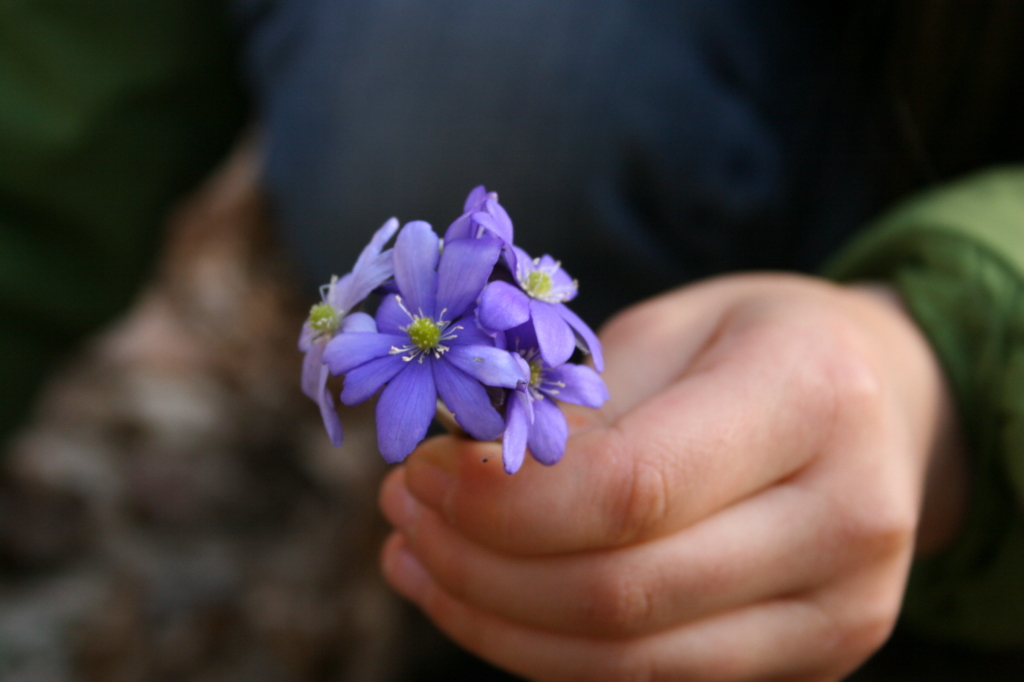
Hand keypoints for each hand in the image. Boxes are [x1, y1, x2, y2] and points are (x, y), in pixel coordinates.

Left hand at [378, 273, 966, 680]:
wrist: (887, 402)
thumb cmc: (764, 342)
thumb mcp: (672, 327)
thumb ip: (579, 406)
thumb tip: (456, 475)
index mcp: (811, 398)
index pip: (633, 489)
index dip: (505, 502)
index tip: (424, 472)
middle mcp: (844, 519)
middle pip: (621, 594)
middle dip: (480, 564)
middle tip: (403, 510)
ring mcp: (839, 610)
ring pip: (628, 661)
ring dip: (495, 620)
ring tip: (417, 557)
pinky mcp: (814, 659)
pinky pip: (650, 681)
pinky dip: (546, 650)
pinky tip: (481, 599)